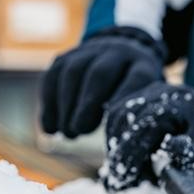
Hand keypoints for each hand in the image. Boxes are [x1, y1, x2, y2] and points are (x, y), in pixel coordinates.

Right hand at [39, 27, 165, 138]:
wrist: (118, 53)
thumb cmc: (133, 89)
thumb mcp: (144, 96)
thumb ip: (136, 112)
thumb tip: (126, 141)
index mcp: (142, 64)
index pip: (137, 77)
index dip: (125, 97)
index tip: (115, 122)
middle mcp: (115, 52)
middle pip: (100, 73)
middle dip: (88, 103)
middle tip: (80, 130)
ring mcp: (88, 52)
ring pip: (73, 72)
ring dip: (66, 106)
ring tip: (67, 133)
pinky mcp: (64, 57)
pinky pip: (52, 77)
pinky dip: (49, 104)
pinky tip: (50, 128)